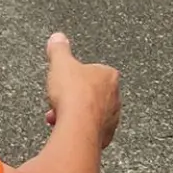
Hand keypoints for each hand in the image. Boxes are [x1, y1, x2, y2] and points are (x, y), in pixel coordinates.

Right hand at [42, 33, 118, 148]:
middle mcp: (115, 97)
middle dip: (73, 98)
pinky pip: (90, 130)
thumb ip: (59, 49)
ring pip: (90, 113)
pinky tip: (65, 129)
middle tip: (58, 101)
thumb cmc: (73, 93)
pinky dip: (78, 129)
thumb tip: (57, 37)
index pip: (93, 71)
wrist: (78, 126)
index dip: (75, 76)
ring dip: (74, 114)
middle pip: (91, 94)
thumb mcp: (60, 63)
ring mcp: (112, 118)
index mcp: (108, 75)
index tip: (63, 82)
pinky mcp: (105, 136)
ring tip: (57, 117)